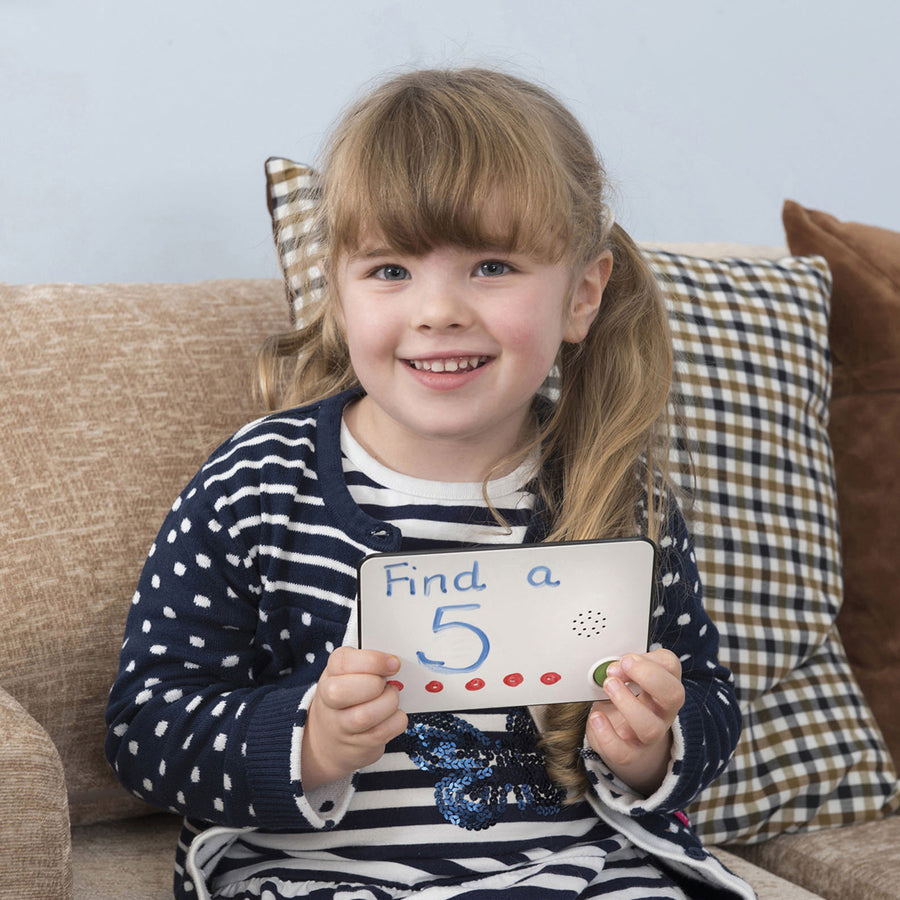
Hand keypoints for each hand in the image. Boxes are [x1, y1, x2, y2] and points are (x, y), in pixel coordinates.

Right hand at [301, 646, 407, 789]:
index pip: (343, 662)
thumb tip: (394, 663)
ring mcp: (341, 727)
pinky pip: (383, 732)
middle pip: (343, 691)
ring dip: (389, 703)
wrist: (328, 740)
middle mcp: (329, 701)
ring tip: (391, 698)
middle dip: (375, 685)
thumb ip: (369, 663)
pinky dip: (396, 721)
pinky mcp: (358, 745)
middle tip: (387, 683)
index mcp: (330, 674)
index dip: (373, 661)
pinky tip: (393, 715)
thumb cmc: (347, 698)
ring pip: (365, 716)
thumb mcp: (349, 674)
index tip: (394, 663)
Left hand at [585, 648, 684, 796]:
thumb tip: (612, 666)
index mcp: (664, 684)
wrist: (623, 738)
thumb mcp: (626, 679)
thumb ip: (621, 668)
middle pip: (674, 695)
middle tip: (617, 669)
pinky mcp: (631, 754)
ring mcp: (650, 734)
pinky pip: (624, 752)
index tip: (625, 659)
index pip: (671, 666)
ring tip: (607, 686)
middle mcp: (663, 710)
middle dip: (648, 676)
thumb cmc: (625, 698)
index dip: (648, 660)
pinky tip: (596, 718)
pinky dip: (607, 735)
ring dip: (626, 703)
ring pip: (650, 727)